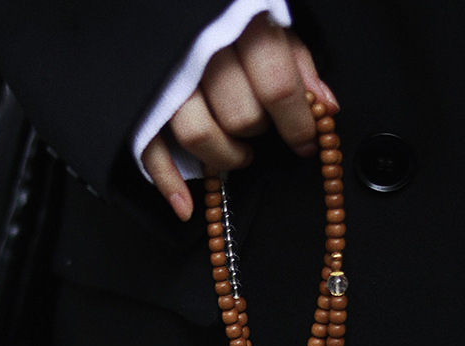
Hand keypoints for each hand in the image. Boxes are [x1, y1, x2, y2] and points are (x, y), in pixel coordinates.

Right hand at [141, 12, 338, 220]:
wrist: (166, 11)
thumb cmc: (227, 19)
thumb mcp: (269, 25)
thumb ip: (297, 63)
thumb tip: (324, 107)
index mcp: (239, 26)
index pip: (277, 87)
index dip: (298, 123)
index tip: (308, 141)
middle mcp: (199, 51)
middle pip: (240, 116)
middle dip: (257, 131)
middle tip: (259, 128)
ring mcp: (165, 79)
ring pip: (198, 136)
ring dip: (226, 156)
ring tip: (237, 152)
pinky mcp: (140, 103)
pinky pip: (151, 150)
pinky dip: (169, 184)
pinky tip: (185, 207)